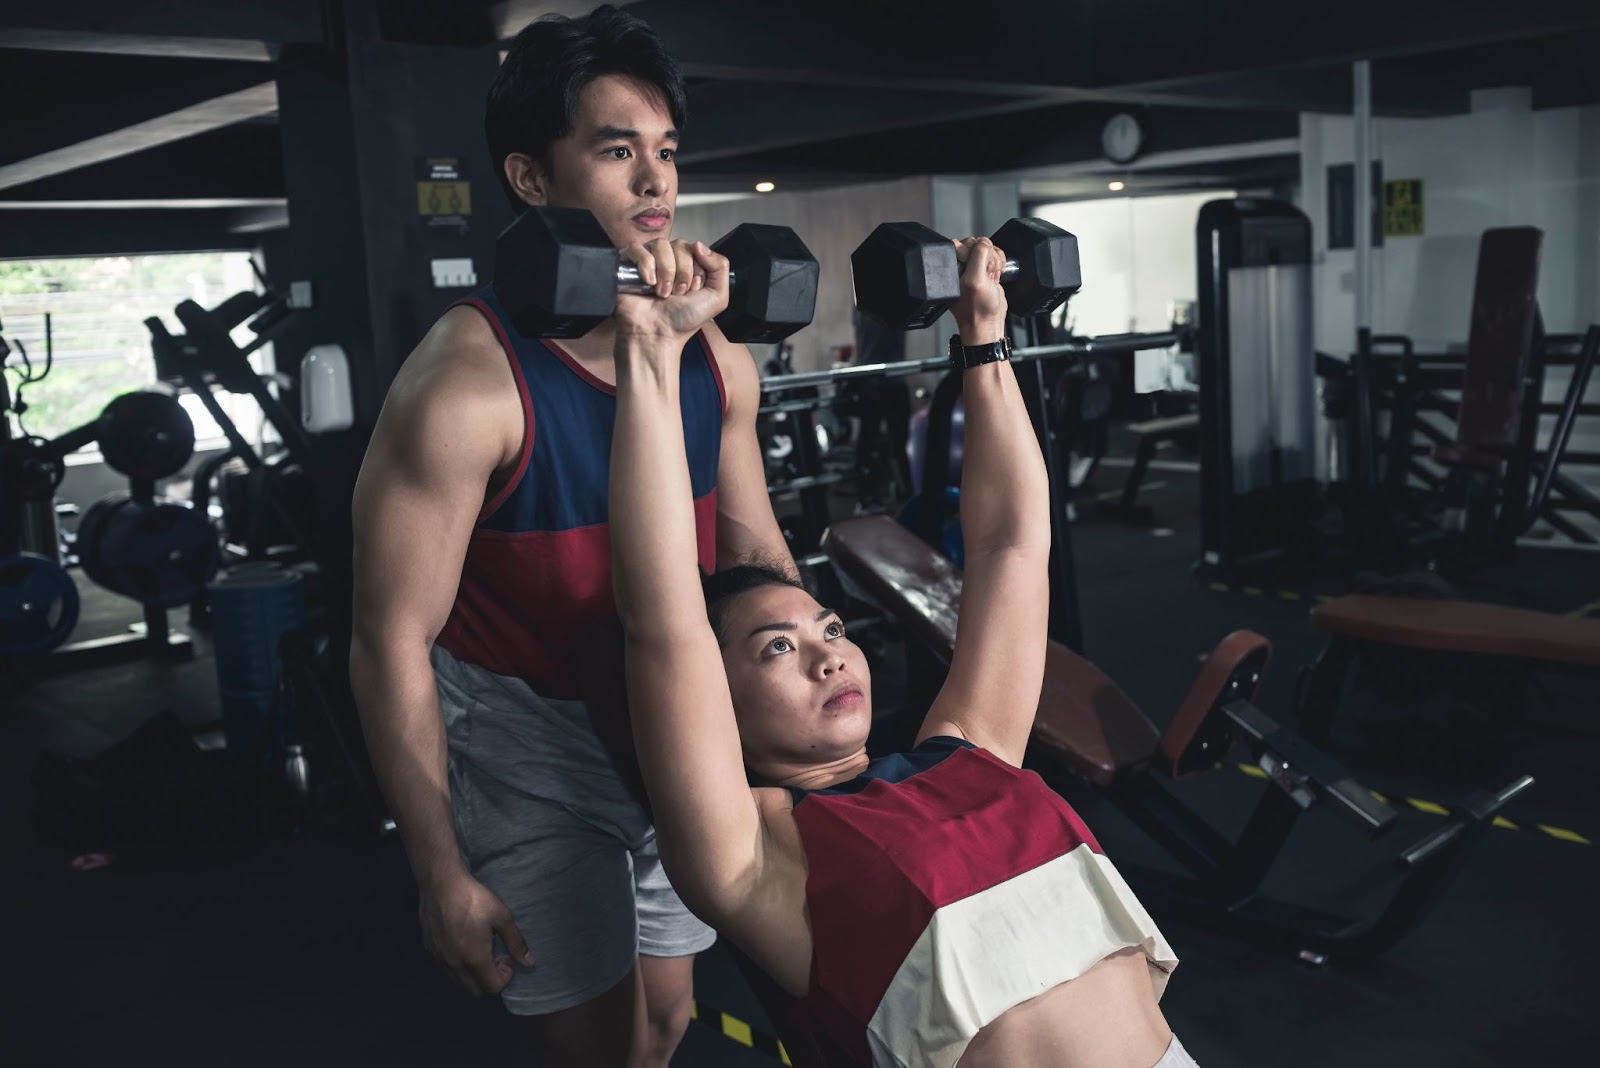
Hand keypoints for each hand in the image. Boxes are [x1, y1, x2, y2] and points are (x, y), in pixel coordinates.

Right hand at [419, 870, 532, 996]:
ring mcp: (439, 959)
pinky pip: (446, 969)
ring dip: (473, 975)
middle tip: (496, 956)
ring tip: (480, 950)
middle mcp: (454, 966)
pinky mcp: (429, 950)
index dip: (505, 977)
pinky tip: (463, 943)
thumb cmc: (474, 899)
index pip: (492, 988)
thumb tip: (528, 962)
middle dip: (489, 980)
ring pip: (458, 982)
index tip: (507, 957)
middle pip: (475, 991)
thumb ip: (516, 942)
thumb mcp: (502, 917)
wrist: (441, 884)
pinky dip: (458, 966)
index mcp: (474, 960)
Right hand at [613, 237, 729, 345]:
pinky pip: (637, 248)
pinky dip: (645, 265)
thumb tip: (699, 244)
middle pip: (679, 245)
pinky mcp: (627, 264)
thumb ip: (720, 267)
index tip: (693, 290)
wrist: (658, 335)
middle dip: (682, 272)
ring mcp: (648, 261)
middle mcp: (668, 261)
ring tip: (662, 293)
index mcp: (688, 265)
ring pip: (660, 245)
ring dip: (665, 271)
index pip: (695, 248)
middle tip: (677, 293)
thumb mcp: (717, 297)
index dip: (696, 269)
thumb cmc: (684, 320)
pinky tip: (648, 283)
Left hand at [952, 236, 1007, 341]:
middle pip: (975, 242)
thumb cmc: (977, 309)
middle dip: (987, 255)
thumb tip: (984, 242)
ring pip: (986, 247)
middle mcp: (959, 265)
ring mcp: (972, 267)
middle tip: (987, 272)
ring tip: (992, 274)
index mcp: (950, 267)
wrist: (989, 322)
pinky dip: (999, 261)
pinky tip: (996, 274)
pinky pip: (993, 254)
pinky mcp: (984, 269)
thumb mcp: (976, 280)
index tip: (978, 266)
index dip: (974, 251)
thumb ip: (978, 256)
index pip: (961, 243)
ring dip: (994, 258)